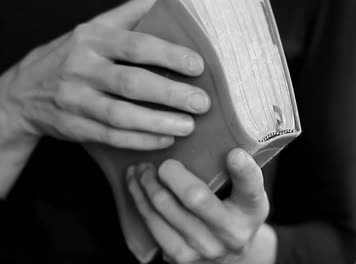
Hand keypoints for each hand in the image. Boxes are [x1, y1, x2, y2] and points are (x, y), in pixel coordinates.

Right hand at [0, 0, 209, 149]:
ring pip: (121, 115)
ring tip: (188, 126)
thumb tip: (161, 1)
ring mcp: (75, 100)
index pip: (135, 45)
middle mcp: (81, 68)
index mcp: (90, 39)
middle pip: (131, 83)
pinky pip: (111, 136)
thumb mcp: (88, 30)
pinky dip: (139, 140)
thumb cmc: (65, 58)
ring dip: (157, 122)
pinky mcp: (74, 126)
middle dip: (170, 94)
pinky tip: (163, 140)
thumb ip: (125, 15)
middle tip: (202, 103)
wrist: (21, 94)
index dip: (169, 55)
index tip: (197, 66)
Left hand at [126, 149, 272, 262]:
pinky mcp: (179, 257)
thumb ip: (232, 168)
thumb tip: (201, 129)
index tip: (234, 153)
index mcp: (252, 210)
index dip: (244, 171)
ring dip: (146, 183)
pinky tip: (135, 185)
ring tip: (141, 169)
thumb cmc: (230, 209)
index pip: (251, 189)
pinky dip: (139, 199)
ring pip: (164, 209)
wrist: (226, 254)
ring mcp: (204, 249)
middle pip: (195, 198)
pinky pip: (151, 223)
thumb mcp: (242, 191)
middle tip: (162, 162)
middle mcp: (231, 234)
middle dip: (171, 173)